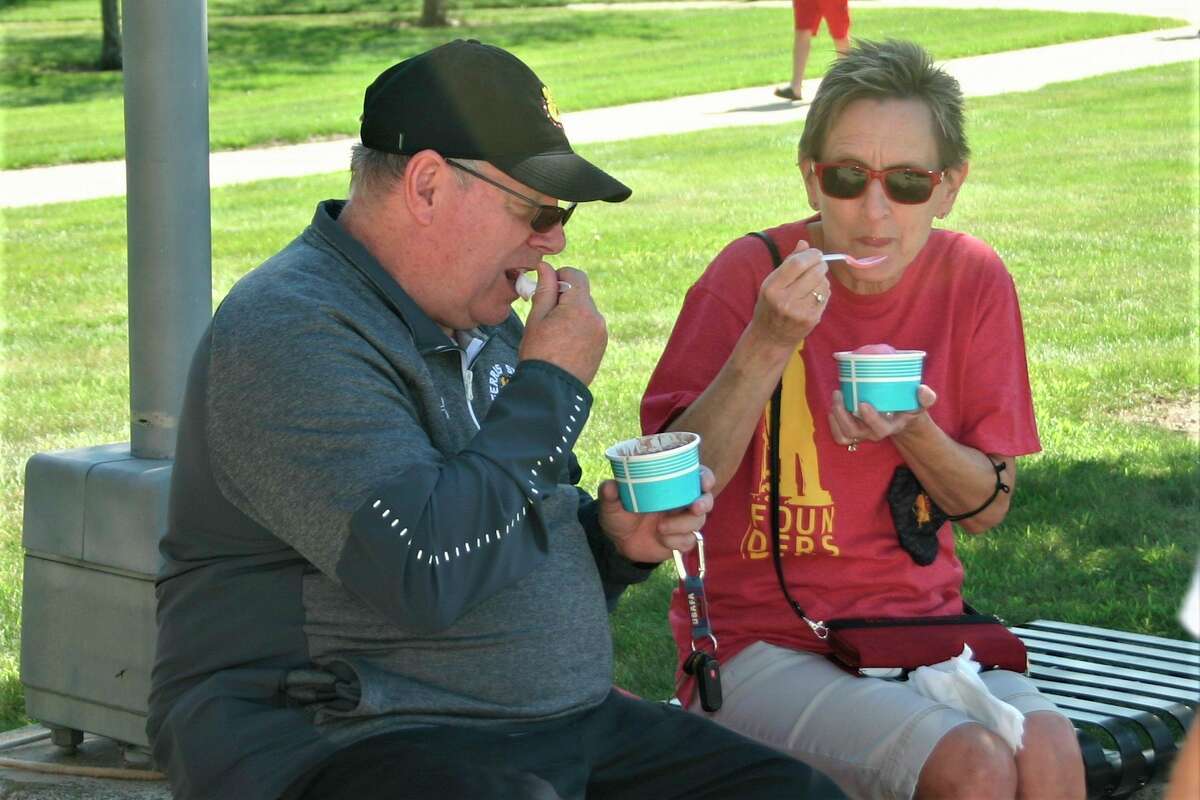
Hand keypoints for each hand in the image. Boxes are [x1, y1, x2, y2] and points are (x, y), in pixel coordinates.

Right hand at [519, 261, 606, 384]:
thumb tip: (546, 267)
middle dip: (564, 298)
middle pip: (582, 294)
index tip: (546, 289)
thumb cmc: (538, 353)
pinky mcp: (602, 345)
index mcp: (580, 307)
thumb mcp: (536, 318)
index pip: (575, 275)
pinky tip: (564, 344)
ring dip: (572, 313)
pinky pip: (590, 327)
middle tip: (545, 314)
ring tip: (554, 334)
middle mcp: (597, 317)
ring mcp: (602, 333)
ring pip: (586, 311)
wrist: (552, 390)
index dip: (559, 277)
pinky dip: (578, 328)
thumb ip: (545, 289)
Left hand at [596, 466, 715, 562]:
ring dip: (682, 525)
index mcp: (672, 485)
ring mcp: (684, 522)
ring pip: (698, 522)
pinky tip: (661, 539)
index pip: (697, 476)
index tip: (703, 482)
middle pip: (706, 499)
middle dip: (704, 503)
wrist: (620, 542)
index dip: (705, 477)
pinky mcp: (682, 540)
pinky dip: (675, 541)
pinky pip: (688, 541)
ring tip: (660, 528)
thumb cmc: (620, 514)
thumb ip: (609, 494)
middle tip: (694, 507)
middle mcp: (682, 502)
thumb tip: (609, 486)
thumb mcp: (612, 504)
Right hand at [749, 240, 830, 345]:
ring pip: (823, 283)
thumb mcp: (771, 283)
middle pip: (814, 272)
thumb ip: (788, 263)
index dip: (811, 254)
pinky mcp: (812, 319)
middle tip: (818, 265)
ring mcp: (800, 311)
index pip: (797, 263)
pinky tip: (813, 295)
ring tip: (812, 283)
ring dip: (822, 279)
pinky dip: (823, 291)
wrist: (770, 337)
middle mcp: (785, 300)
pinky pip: (826, 296)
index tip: (815, 253)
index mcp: (772, 288)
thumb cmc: (770, 305)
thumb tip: (804, 243)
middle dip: (820, 264)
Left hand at [828, 384, 937, 446]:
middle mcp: (874, 433)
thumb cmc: (909, 407)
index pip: (880, 429)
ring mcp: (863, 434)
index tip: (863, 403)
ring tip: (836, 396)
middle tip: (840, 394)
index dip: (870, 419)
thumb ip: (926, 398)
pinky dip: (833, 424)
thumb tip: (922, 390)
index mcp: (891, 427)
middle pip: (855, 432)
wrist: (901, 417)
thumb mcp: (920, 403)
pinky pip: (840, 436)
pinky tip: (832, 408)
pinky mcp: (854, 432)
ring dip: (836, 417)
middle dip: (844, 415)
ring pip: (845, 434)